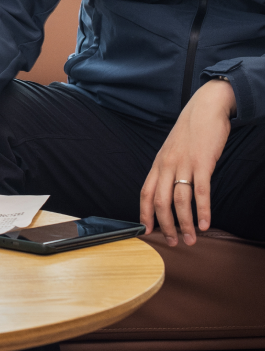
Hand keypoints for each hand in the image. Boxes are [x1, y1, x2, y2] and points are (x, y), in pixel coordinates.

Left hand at [140, 79, 235, 246]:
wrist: (205, 107)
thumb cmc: (190, 131)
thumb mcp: (171, 149)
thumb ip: (168, 168)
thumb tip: (168, 192)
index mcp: (158, 163)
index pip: (145, 193)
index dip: (144, 214)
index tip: (148, 232)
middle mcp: (167, 165)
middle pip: (160, 202)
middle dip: (165, 226)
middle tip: (173, 242)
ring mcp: (184, 164)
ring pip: (180, 201)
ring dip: (185, 224)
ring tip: (191, 239)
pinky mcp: (202, 163)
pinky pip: (201, 192)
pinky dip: (202, 211)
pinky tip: (205, 224)